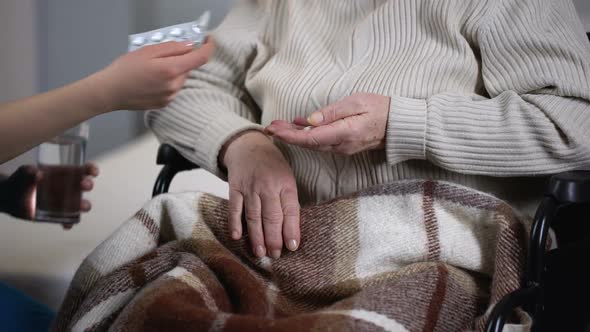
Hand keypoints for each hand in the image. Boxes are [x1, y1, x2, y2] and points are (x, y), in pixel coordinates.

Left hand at [0, 164, 97, 220]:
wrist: (12, 197)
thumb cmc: (22, 180)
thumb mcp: (25, 172)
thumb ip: (30, 172)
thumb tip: (38, 174)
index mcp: (66, 173)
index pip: (84, 170)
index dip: (91, 170)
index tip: (93, 172)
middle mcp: (70, 187)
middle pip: (85, 185)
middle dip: (88, 185)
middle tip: (84, 185)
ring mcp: (65, 202)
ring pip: (81, 204)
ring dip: (84, 205)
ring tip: (80, 207)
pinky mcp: (59, 215)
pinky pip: (68, 220)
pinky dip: (69, 223)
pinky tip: (66, 225)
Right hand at [93, 38, 214, 110]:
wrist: (110, 91)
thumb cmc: (125, 70)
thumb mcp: (148, 50)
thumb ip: (172, 48)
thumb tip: (190, 46)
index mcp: (171, 70)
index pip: (200, 58)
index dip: (208, 47)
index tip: (208, 41)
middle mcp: (174, 85)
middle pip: (188, 68)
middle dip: (180, 59)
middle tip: (160, 56)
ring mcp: (171, 96)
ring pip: (181, 78)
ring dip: (173, 71)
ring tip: (151, 70)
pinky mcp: (165, 103)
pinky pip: (173, 88)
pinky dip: (167, 81)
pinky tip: (151, 80)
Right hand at [221, 131, 300, 258]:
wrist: (249, 145)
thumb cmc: (273, 166)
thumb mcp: (287, 178)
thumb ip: (288, 202)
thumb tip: (290, 231)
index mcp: (286, 184)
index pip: (290, 210)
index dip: (291, 230)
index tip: (292, 247)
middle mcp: (268, 186)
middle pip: (271, 216)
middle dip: (274, 239)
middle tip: (275, 255)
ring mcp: (250, 187)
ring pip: (253, 216)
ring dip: (257, 236)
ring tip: (260, 253)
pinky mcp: (234, 187)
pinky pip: (234, 208)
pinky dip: (235, 223)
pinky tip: (237, 237)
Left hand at [265, 93, 389, 154]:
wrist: (399, 125)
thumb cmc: (380, 108)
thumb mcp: (357, 102)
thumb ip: (332, 112)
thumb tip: (309, 121)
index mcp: (344, 133)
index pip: (310, 139)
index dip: (289, 136)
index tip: (273, 130)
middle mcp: (341, 145)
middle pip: (308, 144)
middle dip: (286, 135)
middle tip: (269, 127)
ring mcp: (343, 148)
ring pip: (313, 144)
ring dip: (294, 136)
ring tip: (277, 126)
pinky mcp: (344, 146)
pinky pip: (321, 143)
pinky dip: (306, 136)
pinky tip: (297, 127)